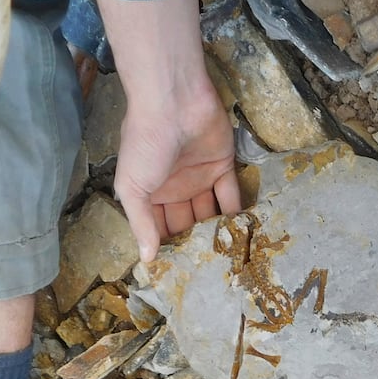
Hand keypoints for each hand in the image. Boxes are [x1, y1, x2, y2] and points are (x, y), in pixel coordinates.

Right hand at [94, 0, 241, 260]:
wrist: (173, 102)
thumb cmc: (146, 143)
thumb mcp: (133, 187)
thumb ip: (141, 223)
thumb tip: (146, 260)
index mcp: (150, 194)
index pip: (160, 227)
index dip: (168, 248)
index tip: (181, 275)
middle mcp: (175, 188)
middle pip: (187, 222)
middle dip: (196, 243)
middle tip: (211, 273)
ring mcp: (200, 177)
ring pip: (210, 212)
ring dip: (218, 232)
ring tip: (231, 259)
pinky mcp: (224, 165)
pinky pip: (231, 194)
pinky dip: (237, 213)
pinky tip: (244, 235)